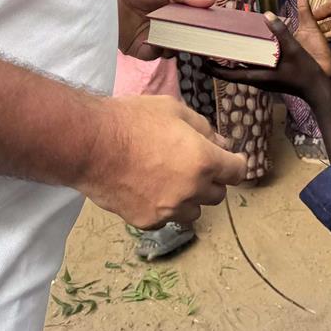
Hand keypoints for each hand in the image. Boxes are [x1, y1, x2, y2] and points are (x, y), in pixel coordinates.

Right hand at [80, 95, 247, 227]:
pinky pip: (166, 217)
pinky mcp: (147, 220)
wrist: (92, 145)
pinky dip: (165, 206)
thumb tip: (220, 143)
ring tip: (171, 180)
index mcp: (203, 160)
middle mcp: (191, 190)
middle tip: (195, 164)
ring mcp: (169, 209)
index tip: (232, 160)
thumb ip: (203, 128)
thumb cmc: (132, 120)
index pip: (237, 172)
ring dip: (190, 197)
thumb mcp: (174, 110)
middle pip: (218, 194)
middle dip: (211, 179)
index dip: (236, 163)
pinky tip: (149, 189)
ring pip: (194, 211)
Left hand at [115, 0, 213, 59]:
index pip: (193, 22)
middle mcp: (165, 27)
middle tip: (202, 37)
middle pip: (185, 39)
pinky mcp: (138, 49)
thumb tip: (211, 1)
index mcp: (174, 11)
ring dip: (174, 45)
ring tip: (174, 35)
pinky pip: (153, 55)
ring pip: (171, 50)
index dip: (204, 25)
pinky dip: (156, 50)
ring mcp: (152, 39)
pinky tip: (153, 38)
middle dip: (193, 40)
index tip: (217, 27)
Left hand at [205, 0, 330, 97]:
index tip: (200, 62)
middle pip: (234, 70)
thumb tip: (268, 15)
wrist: (322, 88)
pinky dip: (249, 54)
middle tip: (209, 45)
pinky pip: (256, 63)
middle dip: (221, 60)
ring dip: (235, 56)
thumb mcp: (294, 50)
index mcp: (259, 77)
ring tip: (226, 41)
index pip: (229, 74)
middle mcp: (259, 78)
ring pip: (245, 66)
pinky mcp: (274, 74)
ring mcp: (267, 77)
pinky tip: (251, 42)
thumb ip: (281, 32)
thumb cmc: (307, 73)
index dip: (213, 69)